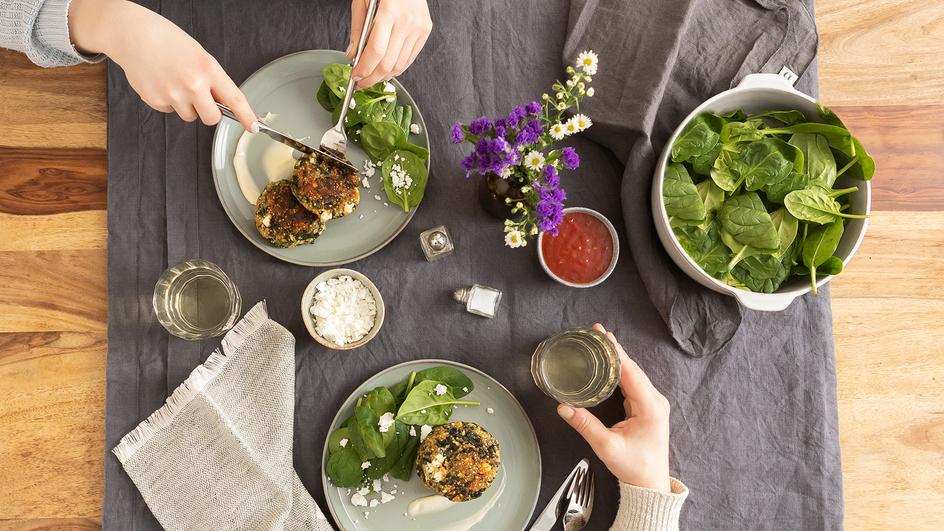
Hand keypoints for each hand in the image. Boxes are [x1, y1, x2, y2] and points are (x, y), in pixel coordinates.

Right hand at [68, 0, 256, 129]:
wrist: (133, 34)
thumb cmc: (167, 41)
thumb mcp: (199, 55)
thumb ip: (213, 79)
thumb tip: (223, 103)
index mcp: (208, 69)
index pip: (234, 99)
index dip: (246, 116)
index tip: (254, 127)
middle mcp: (193, 84)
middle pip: (212, 118)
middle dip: (209, 112)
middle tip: (200, 98)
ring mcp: (174, 94)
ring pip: (189, 116)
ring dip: (186, 105)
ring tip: (174, 82)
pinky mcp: (156, 100)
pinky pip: (169, 111)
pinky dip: (167, 101)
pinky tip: (161, 82)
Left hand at [347, 0, 431, 87]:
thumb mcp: (362, 0)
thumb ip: (357, 29)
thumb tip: (353, 54)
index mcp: (389, 11)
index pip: (376, 51)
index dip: (365, 69)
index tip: (355, 76)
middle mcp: (407, 21)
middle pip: (388, 62)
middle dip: (372, 77)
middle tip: (361, 82)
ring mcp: (419, 27)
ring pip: (400, 64)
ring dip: (384, 76)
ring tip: (372, 77)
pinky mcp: (425, 30)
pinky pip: (410, 58)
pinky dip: (397, 68)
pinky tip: (386, 70)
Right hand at [556, 324, 671, 492]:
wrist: (650, 485)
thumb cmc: (634, 467)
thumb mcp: (607, 446)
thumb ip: (585, 425)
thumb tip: (564, 407)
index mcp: (650, 407)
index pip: (631, 372)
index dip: (616, 352)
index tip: (603, 335)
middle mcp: (655, 401)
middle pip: (633, 368)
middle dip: (614, 349)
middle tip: (597, 332)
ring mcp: (653, 403)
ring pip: (634, 374)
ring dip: (618, 358)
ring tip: (601, 342)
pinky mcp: (648, 407)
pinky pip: (634, 383)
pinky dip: (621, 370)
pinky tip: (610, 363)